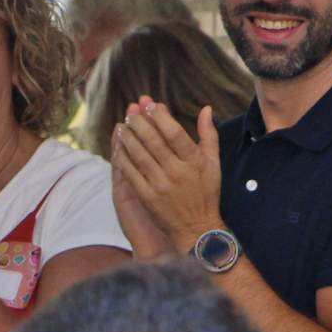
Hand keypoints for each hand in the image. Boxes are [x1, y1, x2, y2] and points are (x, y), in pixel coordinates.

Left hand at [115, 98, 224, 248]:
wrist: (197, 227)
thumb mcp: (213, 162)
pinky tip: (118, 147)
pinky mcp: (147, 196)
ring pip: (140, 155)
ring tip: (123, 125)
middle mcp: (177, 172)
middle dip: (140, 123)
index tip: (150, 104)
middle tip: (131, 112)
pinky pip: (131, 173)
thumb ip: (209, 134)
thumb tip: (206, 108)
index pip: (174, 133)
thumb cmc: (207, 192)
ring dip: (129, 138)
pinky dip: (123, 158)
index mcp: (194, 161)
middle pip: (154, 141)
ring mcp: (160, 185)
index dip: (160, 117)